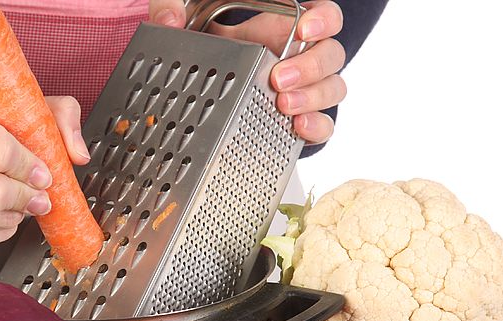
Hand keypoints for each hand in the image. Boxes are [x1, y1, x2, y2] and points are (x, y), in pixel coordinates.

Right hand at [0, 96, 89, 248]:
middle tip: (38, 196)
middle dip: (27, 198)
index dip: (31, 167)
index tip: (42, 173)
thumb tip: (78, 155)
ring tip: (16, 197)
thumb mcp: (10, 110)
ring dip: (17, 213)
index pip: (1, 153)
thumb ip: (56, 117)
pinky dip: (3, 227)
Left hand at [149, 1, 345, 143]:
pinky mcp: (300, 118)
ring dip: (313, 98)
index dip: (322, 20)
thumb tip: (170, 21)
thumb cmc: (212, 49)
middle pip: (331, 55)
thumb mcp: (193, 23)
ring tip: (283, 106)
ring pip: (332, 88)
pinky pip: (323, 123)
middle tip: (278, 78)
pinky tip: (298, 126)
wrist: (211, 88)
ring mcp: (304, 89)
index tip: (304, 28)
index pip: (325, 17)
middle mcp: (301, 57)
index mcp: (286, 27)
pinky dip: (316, 126)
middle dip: (310, 67)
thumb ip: (174, 9)